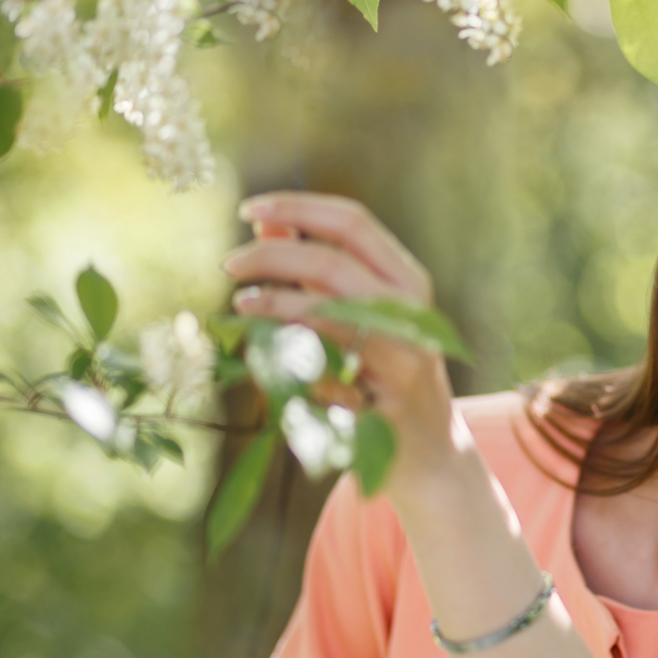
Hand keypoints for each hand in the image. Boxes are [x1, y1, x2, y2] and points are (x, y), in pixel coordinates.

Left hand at [223, 191, 467, 500]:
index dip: (298, 208)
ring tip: (242, 305)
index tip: (248, 208)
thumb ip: (314, 269)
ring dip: (272, 301)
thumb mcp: (355, 314)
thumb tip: (267, 224)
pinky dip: (287, 350)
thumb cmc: (382, 376)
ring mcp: (404, 349)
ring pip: (326, 307)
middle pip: (332, 259)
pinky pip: (323, 360)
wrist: (427, 449)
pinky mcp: (385, 392)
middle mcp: (412, 307)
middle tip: (230, 264)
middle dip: (271, 256)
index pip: (352, 222)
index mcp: (407, 278)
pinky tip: (264, 349)